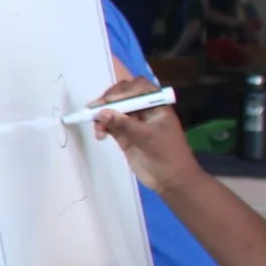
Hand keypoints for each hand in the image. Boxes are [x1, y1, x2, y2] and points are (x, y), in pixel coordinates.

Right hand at [89, 76, 197, 194]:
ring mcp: (134, 122)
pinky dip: (102, 127)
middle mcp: (144, 110)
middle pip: (123, 95)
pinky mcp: (125, 135)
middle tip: (95, 109)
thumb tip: (101, 113)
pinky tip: (100, 135)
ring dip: (103, 116)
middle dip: (108, 101)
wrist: (171, 179)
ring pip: (113, 110)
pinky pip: (110, 125)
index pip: (139, 87)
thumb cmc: (167, 154)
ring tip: (98, 129)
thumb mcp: (147, 137)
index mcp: (156, 105)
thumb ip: (124, 124)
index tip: (110, 101)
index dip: (123, 91)